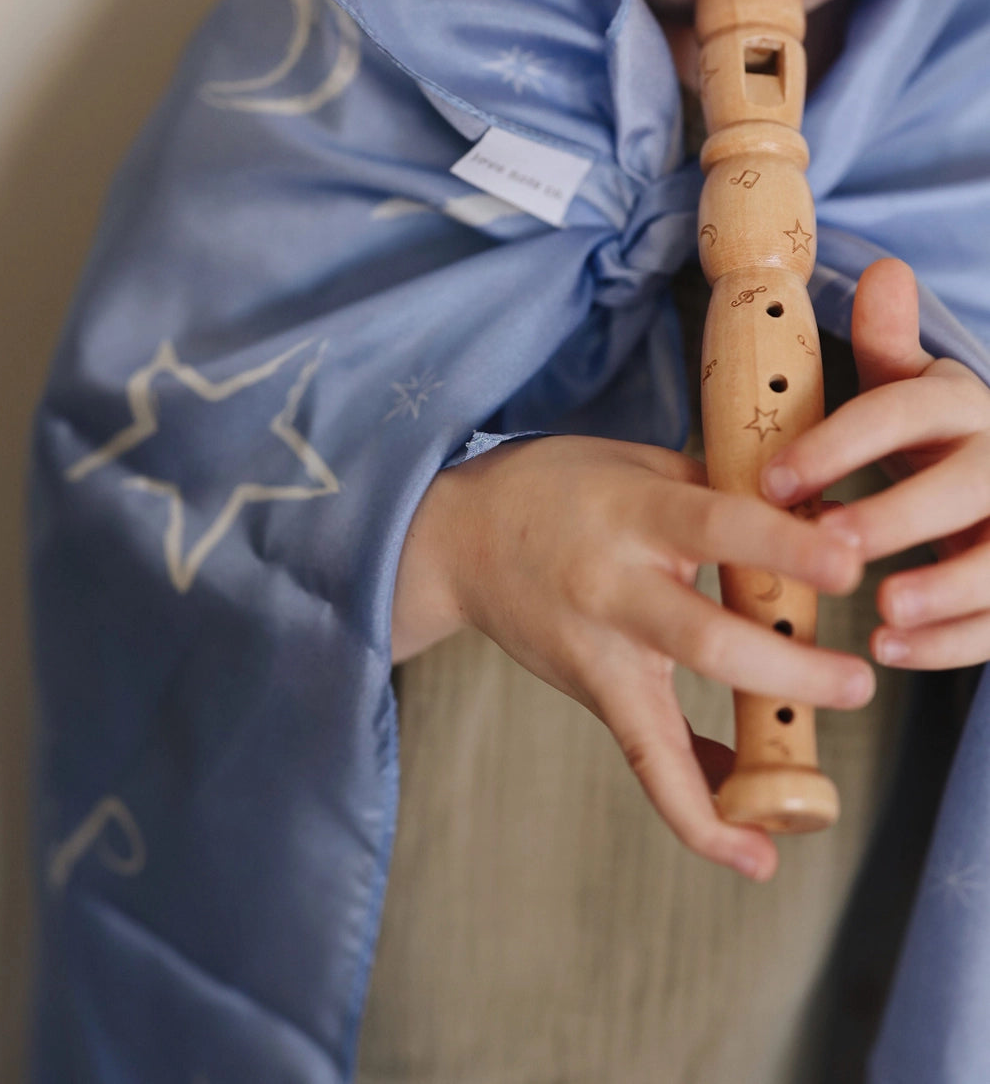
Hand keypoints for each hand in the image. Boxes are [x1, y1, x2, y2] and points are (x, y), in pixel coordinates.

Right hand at [394, 432, 870, 880]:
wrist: (458, 540)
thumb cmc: (559, 488)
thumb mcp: (636, 463)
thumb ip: (717, 487)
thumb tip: (815, 521)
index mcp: (636, 512)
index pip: (720, 528)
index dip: (784, 548)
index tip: (847, 567)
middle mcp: (615, 587)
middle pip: (705, 641)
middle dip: (787, 671)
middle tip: (857, 684)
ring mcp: (599, 651)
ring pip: (667, 727)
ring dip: (737, 775)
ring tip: (808, 808)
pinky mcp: (593, 694)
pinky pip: (648, 763)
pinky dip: (697, 812)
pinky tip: (751, 852)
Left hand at [762, 258, 989, 669]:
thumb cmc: (934, 437)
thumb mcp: (909, 388)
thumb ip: (887, 345)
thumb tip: (884, 271)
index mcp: (959, 403)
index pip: (902, 411)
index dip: (838, 445)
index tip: (771, 481)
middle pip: (964, 487)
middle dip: (895, 518)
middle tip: (825, 547)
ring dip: (943, 589)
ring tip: (879, 613)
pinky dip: (952, 641)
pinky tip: (892, 650)